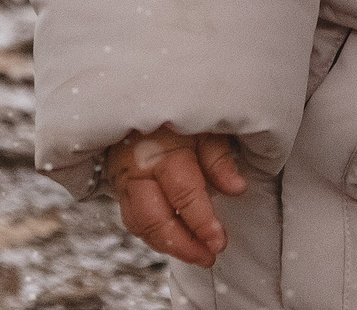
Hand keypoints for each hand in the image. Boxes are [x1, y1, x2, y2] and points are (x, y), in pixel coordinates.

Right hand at [104, 127, 246, 266]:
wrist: (133, 100)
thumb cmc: (178, 115)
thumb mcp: (205, 126)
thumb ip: (219, 158)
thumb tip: (237, 188)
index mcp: (164, 151)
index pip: (184, 194)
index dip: (202, 222)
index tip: (219, 242)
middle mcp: (139, 169)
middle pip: (156, 219)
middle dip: (183, 244)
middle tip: (209, 257)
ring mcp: (125, 181)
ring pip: (141, 224)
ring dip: (168, 246)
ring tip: (197, 254)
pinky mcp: (119, 188)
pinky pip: (134, 220)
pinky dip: (154, 235)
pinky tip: (176, 241)